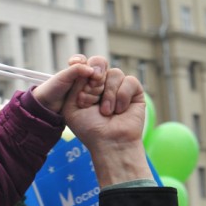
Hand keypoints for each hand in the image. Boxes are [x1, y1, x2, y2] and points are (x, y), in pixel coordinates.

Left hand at [32, 55, 101, 115]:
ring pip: (103, 88)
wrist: (48, 105)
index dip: (98, 67)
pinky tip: (83, 103)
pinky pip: (101, 98)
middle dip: (95, 82)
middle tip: (86, 88)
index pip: (98, 62)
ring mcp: (92, 89)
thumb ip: (77, 69)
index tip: (93, 74)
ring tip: (80, 98)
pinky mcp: (93, 100)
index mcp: (82, 66)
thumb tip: (92, 70)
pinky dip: (92, 100)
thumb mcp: (64, 76)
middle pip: (103, 76)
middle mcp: (89, 77)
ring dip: (93, 93)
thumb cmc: (53, 88)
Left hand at [62, 66, 148, 186]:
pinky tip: (119, 110)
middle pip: (99, 63)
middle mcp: (102, 83)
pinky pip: (129, 81)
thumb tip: (86, 65)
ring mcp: (118, 86)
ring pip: (114, 73)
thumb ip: (75, 84)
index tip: (74, 63)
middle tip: (92, 92)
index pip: (83, 64)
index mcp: (85, 85)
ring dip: (108, 94)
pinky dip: (122, 96)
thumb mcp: (72, 106)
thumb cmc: (88, 128)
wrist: (108, 142)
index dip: (80, 63)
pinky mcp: (134, 91)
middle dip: (95, 76)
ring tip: (106, 112)